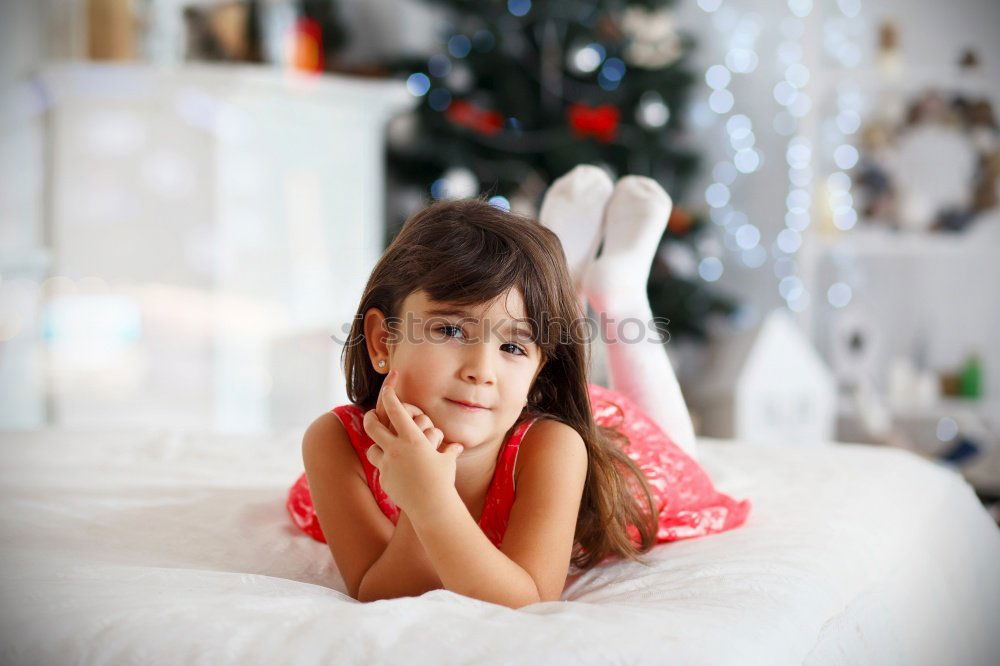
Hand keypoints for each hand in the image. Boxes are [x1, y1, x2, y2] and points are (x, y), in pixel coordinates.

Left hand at [363, 370, 463, 516]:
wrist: (431, 506)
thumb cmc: (443, 481)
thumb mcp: (447, 463)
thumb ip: (449, 452)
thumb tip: (457, 447)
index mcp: (412, 439)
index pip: (396, 410)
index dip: (389, 396)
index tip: (387, 389)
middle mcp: (396, 448)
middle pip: (373, 426)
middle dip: (370, 417)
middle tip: (370, 415)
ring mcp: (387, 464)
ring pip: (371, 448)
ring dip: (375, 446)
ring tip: (380, 447)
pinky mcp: (384, 479)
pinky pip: (380, 469)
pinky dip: (386, 467)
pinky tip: (394, 472)